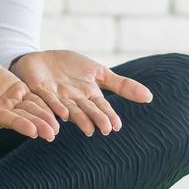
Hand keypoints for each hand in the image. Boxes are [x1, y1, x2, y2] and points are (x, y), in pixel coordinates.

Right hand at [0, 55, 58, 140]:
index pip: (3, 120)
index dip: (18, 124)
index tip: (32, 131)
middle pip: (20, 119)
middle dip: (36, 126)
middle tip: (52, 134)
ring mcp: (8, 103)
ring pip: (30, 111)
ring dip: (44, 118)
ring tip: (59, 126)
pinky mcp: (17, 92)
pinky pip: (33, 99)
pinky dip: (45, 104)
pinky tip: (58, 110)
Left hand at [9, 50, 153, 136]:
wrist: (41, 59)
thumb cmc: (71, 68)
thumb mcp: (99, 72)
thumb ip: (121, 85)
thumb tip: (149, 97)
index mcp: (88, 95)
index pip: (100, 107)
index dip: (108, 116)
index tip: (116, 127)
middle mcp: (73, 100)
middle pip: (85, 110)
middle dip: (94, 119)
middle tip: (104, 129)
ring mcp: (56, 96)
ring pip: (67, 109)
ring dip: (77, 119)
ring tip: (86, 128)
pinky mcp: (39, 90)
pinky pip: (47, 99)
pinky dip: (54, 106)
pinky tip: (62, 112)